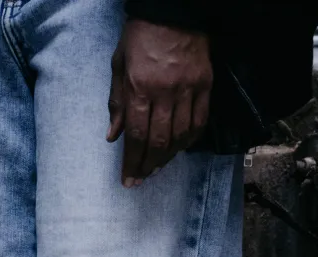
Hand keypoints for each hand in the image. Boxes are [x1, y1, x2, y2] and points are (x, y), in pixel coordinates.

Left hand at [107, 18, 211, 186]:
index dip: (132, 162)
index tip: (128, 179)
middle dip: (148, 165)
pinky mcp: (205, 85)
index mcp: (139, 88)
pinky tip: (180, 149)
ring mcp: (188, 89)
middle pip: (158, 141)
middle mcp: (164, 92)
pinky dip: (190, 140)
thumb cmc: (140, 37)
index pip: (135, 135)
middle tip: (141, 179)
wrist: (173, 11)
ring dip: (168, 157)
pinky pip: (200, 121)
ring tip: (157, 167)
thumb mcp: (118, 65)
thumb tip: (113, 136)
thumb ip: (116, 103)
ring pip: (181, 135)